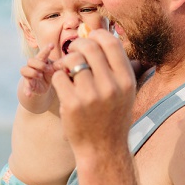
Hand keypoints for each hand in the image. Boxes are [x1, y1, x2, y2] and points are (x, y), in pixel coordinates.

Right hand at [19, 42, 55, 106]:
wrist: (44, 86)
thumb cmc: (50, 73)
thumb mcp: (55, 69)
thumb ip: (59, 65)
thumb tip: (67, 61)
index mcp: (41, 60)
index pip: (42, 53)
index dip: (46, 49)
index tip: (52, 46)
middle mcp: (32, 66)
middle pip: (30, 60)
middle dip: (39, 64)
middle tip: (48, 69)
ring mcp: (29, 75)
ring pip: (24, 70)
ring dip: (32, 72)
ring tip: (40, 76)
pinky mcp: (27, 84)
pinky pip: (24, 86)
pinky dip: (26, 90)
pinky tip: (29, 94)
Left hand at [50, 28, 135, 157]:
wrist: (103, 149)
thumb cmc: (112, 118)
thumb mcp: (125, 92)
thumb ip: (117, 68)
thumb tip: (102, 39)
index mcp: (126, 79)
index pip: (111, 43)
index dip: (97, 35)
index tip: (89, 37)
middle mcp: (111, 85)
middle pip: (90, 47)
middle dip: (77, 44)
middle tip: (72, 50)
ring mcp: (91, 95)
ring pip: (72, 60)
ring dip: (66, 61)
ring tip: (66, 69)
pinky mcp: (72, 104)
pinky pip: (59, 77)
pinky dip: (58, 76)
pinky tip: (62, 84)